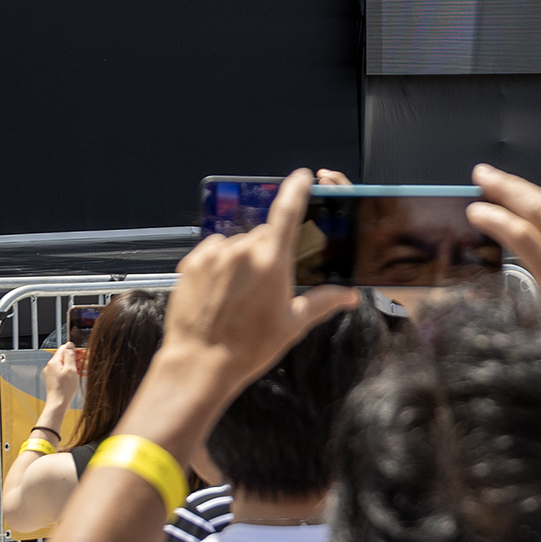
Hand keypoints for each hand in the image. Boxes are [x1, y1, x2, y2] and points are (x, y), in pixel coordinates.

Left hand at [44, 342, 82, 407]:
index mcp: (54, 362)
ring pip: (66, 364)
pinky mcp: (55, 379)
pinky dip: (73, 371)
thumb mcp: (71, 369)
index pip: (65, 348)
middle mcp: (51, 366)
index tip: (85, 352)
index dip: (76, 349)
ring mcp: (53, 373)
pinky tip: (80, 375)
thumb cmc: (64, 389)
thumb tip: (70, 344)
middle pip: (65, 356)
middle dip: (77, 358)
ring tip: (86, 370)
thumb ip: (70, 355)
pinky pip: (65, 371)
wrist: (58, 404)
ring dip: (77, 365)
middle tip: (87, 360)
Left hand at [162, 169, 358, 387]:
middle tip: (268, 283)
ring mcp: (213, 256)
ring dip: (243, 258)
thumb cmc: (247, 347)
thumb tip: (349, 295)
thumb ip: (323, 302)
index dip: (297, 189)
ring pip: (237, 243)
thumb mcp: (293, 325)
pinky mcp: (191, 264)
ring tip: (240, 293)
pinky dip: (220, 263)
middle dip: (270, 250)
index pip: (287, 212)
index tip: (302, 177)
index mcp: (271, 262)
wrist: (198, 364)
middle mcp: (241, 252)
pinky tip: (222, 290)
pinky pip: (213, 251)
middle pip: (263, 234)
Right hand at [467, 164, 540, 350]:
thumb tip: (485, 283)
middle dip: (506, 187)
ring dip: (525, 187)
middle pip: (538, 210)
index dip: (495, 218)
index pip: (522, 236)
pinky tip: (534, 194)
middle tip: (482, 174)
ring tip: (500, 178)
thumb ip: (519, 297)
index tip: (474, 210)